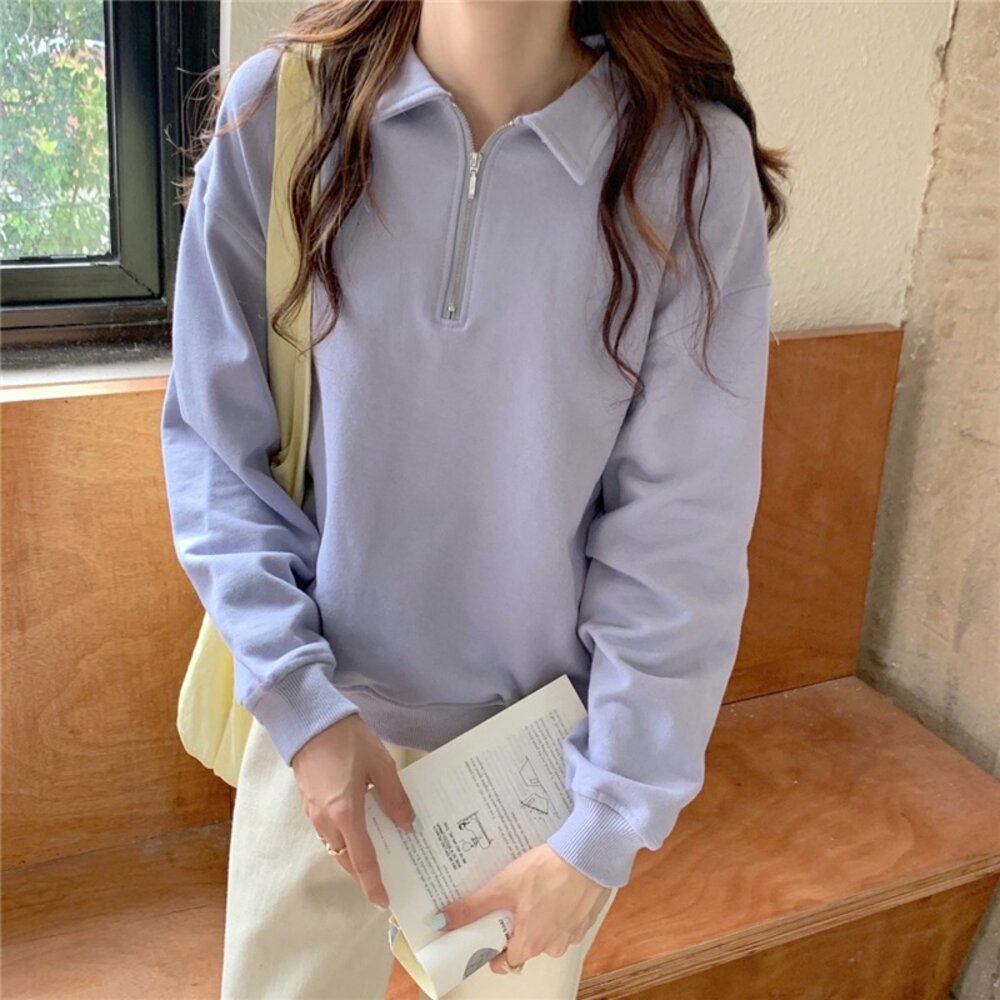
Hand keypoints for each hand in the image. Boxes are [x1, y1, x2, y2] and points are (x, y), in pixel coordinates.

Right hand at [291, 714, 416, 907]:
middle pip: (347, 858)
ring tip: (378, 853)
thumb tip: (408, 826)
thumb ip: (395, 797)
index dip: (373, 883)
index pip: (362, 860)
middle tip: (388, 876)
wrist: (310, 721)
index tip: (385, 901)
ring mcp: (313, 814)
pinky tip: (360, 828)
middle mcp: (326, 820)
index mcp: (345, 812)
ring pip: (335, 847)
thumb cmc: (347, 739)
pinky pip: (327, 833)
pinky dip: (344, 838)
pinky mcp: (308, 805)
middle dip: (365, 872)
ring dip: (353, 855)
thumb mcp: (380, 764)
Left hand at [433, 843, 612, 974]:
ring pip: (544, 932)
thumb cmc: (548, 872)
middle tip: (507, 899)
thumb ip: (472, 907)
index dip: (489, 948)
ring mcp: (571, 934)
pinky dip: (555, 907)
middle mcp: (552, 947)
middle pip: (522, 946)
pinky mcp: (584, 918)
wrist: (590, 854)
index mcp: (529, 945)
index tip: (484, 928)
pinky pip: (563, 919)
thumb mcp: (503, 886)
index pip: (502, 962)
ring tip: (531, 887)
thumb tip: (440, 922)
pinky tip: (551, 885)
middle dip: (512, 927)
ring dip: (535, 916)